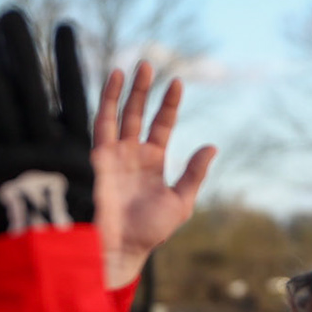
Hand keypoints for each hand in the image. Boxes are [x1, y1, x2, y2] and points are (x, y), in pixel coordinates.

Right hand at [92, 61, 215, 289]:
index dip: (169, 104)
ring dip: (127, 90)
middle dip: (145, 90)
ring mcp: (115, 153)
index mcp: (153, 163)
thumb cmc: (150, 231)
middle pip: (139, 114)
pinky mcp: (99, 156)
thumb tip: (212, 146)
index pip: (161, 125)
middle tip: (151, 64)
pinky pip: (103, 123)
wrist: (121, 247)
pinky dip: (107, 100)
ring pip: (121, 114)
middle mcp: (133, 154)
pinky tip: (114, 79)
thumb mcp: (180, 202)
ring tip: (137, 66)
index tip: (178, 82)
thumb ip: (194, 174)